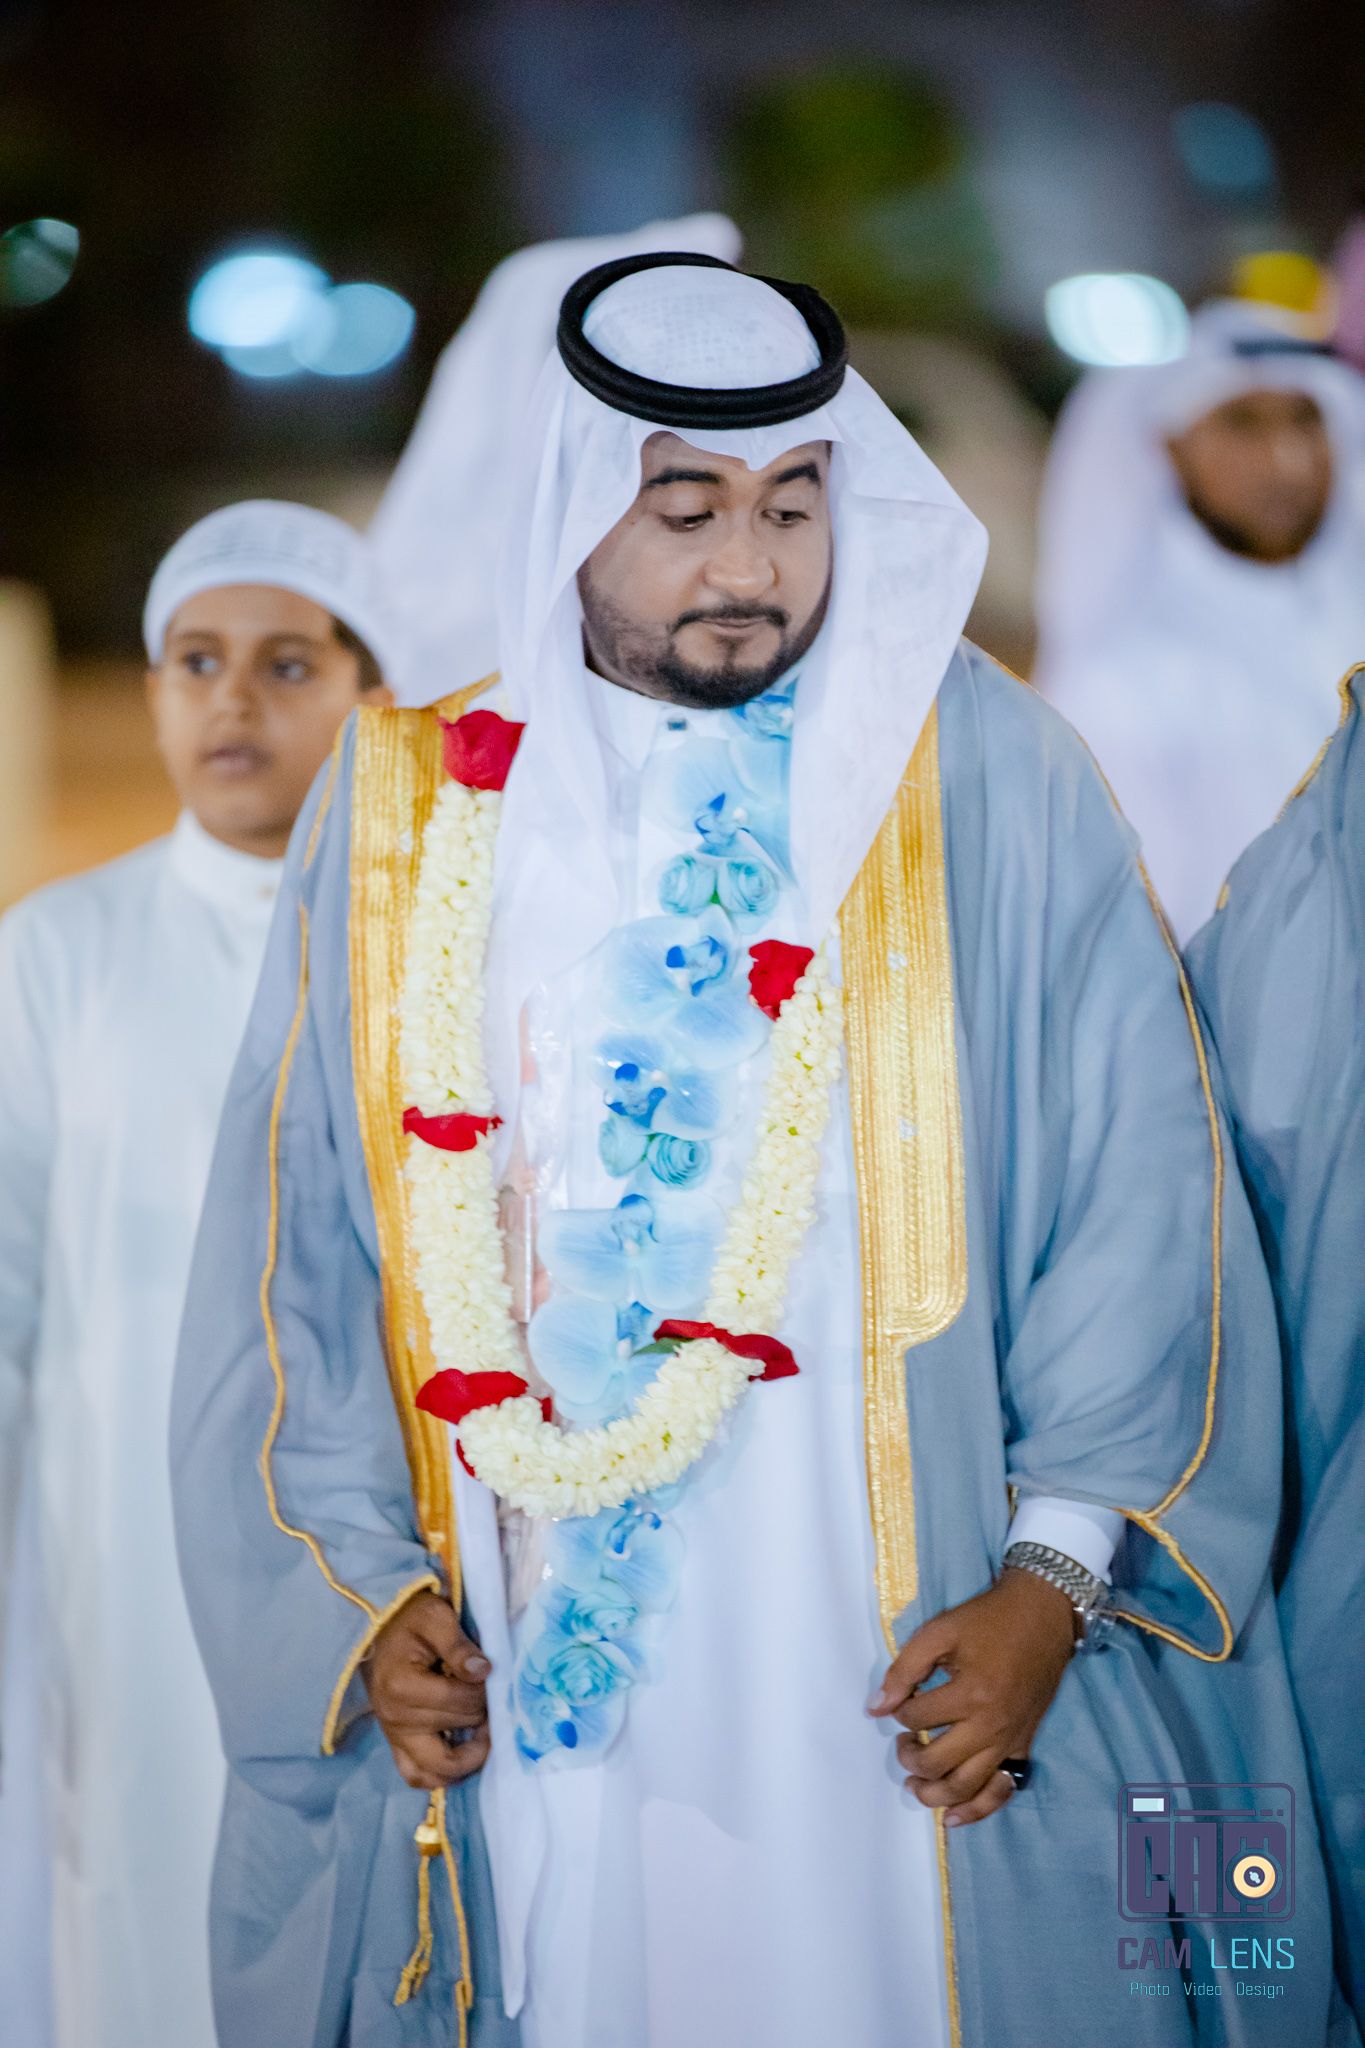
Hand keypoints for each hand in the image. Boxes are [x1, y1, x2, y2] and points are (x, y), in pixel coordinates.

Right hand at [364, 1590, 490, 1789]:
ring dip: (466, 1760)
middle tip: (495, 1703)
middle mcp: (394, 1719)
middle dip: (481, 1722)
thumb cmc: (412, 1619)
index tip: (492, 1676)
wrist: (383, 1626)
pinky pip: (417, 1775)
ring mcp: (393, 1735)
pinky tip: (465, 1754)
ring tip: (485, 1735)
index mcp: (402, 1686)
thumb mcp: (437, 1618)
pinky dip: (442, 1773)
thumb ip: (459, 1645)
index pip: (459, 1704)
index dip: (484, 1692)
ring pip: (434, 1771)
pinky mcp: (396, 1743)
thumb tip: (483, 1672)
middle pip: (453, 1736)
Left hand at [869, 1568, 1074, 1826]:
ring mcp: (1010, 1741)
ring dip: (934, 1795)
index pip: (916, 1718)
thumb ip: (904, 1669)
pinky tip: (954, 1816)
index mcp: (969, 1695)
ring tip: (915, 1785)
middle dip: (909, 1758)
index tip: (901, 1699)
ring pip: (967, 1789)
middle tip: (903, 1743)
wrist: (1042, 1615)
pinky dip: (977, 1809)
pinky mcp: (1023, 1746)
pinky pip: (1000, 1791)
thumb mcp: (940, 1631)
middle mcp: (991, 1727)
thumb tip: (876, 1708)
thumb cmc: (988, 1620)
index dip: (899, 1710)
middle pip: (938, 1764)